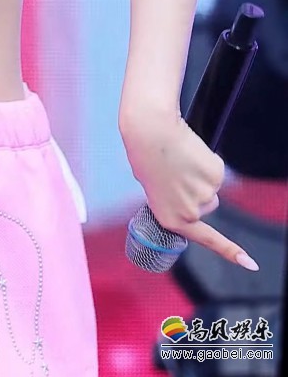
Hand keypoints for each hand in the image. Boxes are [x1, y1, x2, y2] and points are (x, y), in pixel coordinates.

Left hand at [120, 111, 257, 268]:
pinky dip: (206, 162)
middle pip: (208, 205)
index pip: (206, 239)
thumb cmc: (145, 155)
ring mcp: (205, 195)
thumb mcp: (154, 186)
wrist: (152, 132)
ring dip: (200, 175)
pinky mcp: (216, 176)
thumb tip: (182, 192)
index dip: (229, 251)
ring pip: (211, 187)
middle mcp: (190, 213)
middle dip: (196, 190)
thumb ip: (172, 199)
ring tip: (179, 160)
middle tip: (176, 172)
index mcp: (171, 219)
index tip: (250, 264)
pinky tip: (190, 153)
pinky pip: (216, 170)